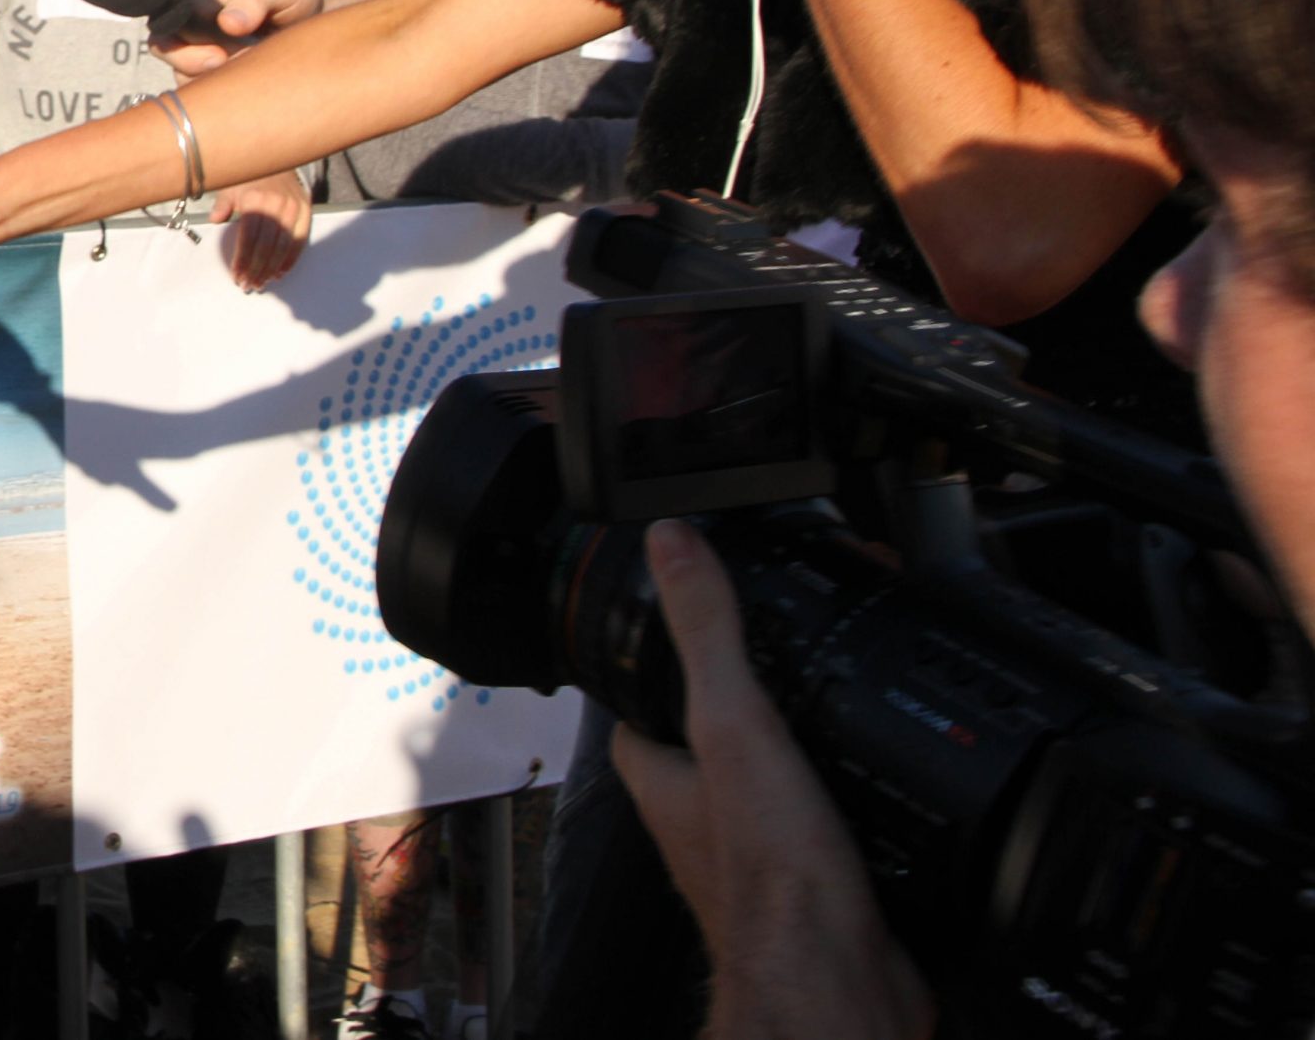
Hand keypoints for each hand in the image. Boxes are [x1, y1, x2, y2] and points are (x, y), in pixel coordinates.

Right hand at [153, 0, 325, 78]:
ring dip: (212, 80)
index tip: (218, 55)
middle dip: (191, 65)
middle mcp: (196, 24)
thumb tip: (228, 23)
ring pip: (185, 75)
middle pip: (167, 51)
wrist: (314, 5)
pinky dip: (224, 94)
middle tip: (227, 64)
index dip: (181, 43)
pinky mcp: (222, 71)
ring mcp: (206, 49)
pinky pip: (207, 90)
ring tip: (250, 69)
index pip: (167, 21)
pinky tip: (252, 84)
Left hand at [208, 168, 309, 290]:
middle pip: (265, 245)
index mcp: (254, 199)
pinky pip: (300, 238)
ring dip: (272, 268)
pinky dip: (291, 257)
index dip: (242, 260)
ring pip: (283, 245)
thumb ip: (223, 204)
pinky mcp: (305, 208)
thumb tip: (215, 220)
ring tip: (262, 282)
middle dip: (256, 269)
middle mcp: (275, 203)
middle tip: (249, 285)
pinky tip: (281, 272)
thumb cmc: (249, 177)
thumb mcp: (230, 186)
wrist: (276, 157)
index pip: (248, 237)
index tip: (237, 276)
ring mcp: (292, 206)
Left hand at [614, 520, 934, 1039]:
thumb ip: (705, 632)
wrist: (840, 985)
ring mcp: (765, 862)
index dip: (652, 672)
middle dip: (744, 714)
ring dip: (808, 761)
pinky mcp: (826, 891)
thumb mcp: (734, 724)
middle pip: (709, 752)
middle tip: (781, 671)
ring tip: (845, 714)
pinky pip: (834, 835)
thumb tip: (670, 544)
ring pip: (775, 792)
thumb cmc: (772, 880)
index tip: (678, 634)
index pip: (636, 715)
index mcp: (668, 782)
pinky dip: (862, 807)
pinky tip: (893, 791)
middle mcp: (706, 825)